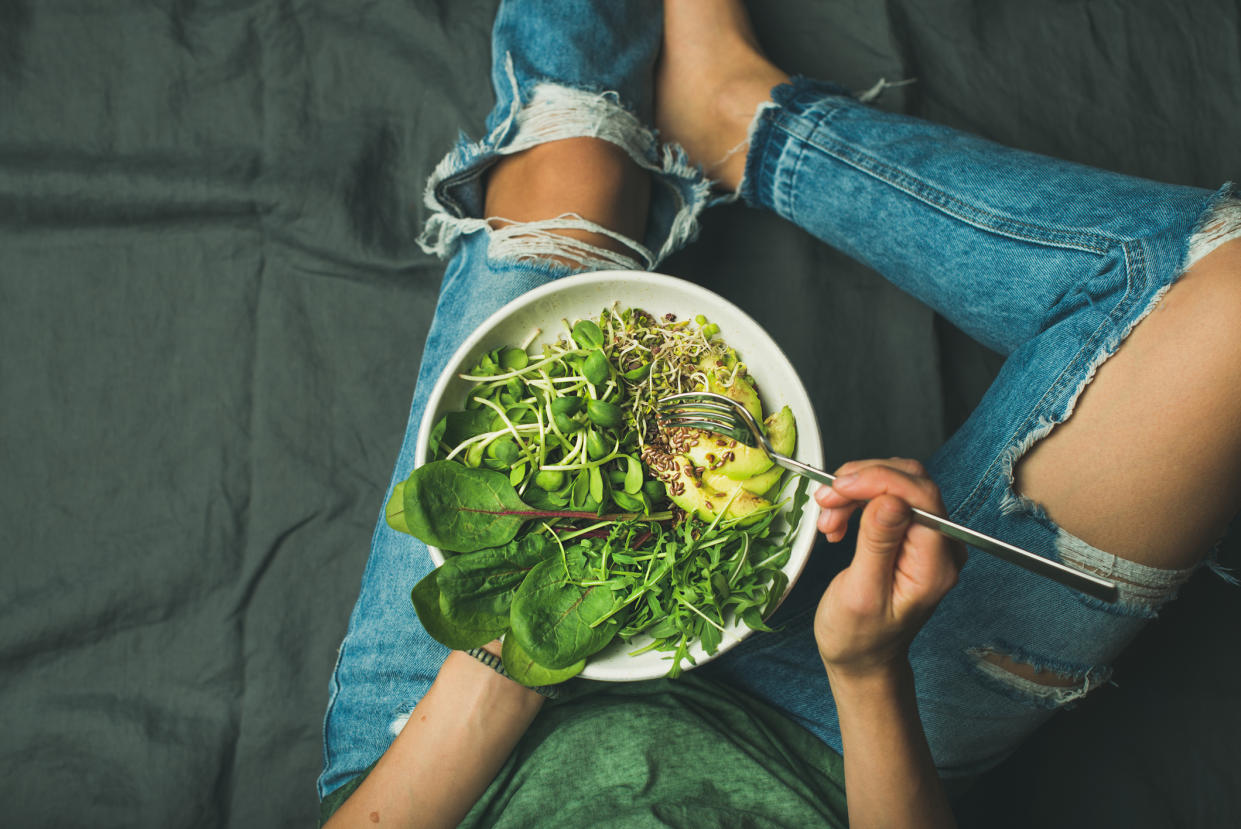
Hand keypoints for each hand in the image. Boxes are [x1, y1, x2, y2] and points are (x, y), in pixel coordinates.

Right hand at [813, 459, 964, 678]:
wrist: (862, 656)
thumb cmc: (859, 636)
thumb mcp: (861, 593)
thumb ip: (878, 544)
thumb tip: (891, 500)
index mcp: (935, 565)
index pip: (920, 497)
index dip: (878, 480)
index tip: (839, 487)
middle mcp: (941, 546)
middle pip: (910, 482)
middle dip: (862, 482)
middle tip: (826, 500)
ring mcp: (928, 538)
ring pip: (896, 484)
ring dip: (855, 490)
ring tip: (828, 518)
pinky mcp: (911, 533)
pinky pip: (888, 497)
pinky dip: (857, 499)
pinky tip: (839, 520)